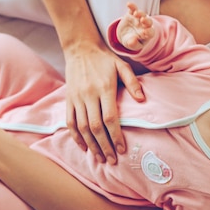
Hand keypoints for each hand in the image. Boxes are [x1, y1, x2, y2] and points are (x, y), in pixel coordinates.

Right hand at [64, 40, 144, 163]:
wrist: (80, 48)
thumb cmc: (105, 59)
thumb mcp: (123, 66)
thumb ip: (133, 82)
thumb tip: (142, 100)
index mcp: (104, 88)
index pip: (109, 118)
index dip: (115, 135)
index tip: (122, 148)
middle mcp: (88, 95)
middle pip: (95, 127)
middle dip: (104, 146)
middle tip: (112, 160)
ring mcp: (76, 98)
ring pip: (81, 127)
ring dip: (91, 145)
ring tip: (100, 158)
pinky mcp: (68, 99)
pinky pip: (69, 121)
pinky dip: (76, 136)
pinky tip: (84, 147)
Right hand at [117, 2, 154, 50]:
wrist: (125, 35)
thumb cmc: (131, 41)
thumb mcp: (131, 45)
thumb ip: (133, 44)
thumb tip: (133, 40)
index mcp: (147, 34)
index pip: (151, 32)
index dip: (149, 32)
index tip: (145, 32)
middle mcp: (145, 25)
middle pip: (149, 22)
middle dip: (147, 21)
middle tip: (143, 20)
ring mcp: (138, 19)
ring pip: (142, 14)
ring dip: (140, 13)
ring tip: (136, 14)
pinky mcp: (131, 14)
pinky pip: (133, 9)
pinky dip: (132, 6)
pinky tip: (129, 4)